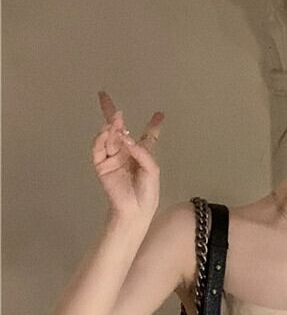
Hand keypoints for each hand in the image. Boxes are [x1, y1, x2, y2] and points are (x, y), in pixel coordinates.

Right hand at [90, 90, 164, 223]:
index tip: (159, 114)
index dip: (153, 125)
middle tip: (112, 104)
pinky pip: (98, 149)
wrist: (135, 210)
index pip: (148, 136)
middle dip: (115, 117)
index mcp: (142, 154)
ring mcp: (113, 158)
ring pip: (108, 137)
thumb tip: (127, 139)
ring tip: (115, 119)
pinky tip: (106, 132)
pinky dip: (101, 139)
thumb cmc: (147, 193)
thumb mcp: (152, 170)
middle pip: (119, 130)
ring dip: (110, 127)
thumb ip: (143, 152)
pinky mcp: (102, 165)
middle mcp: (126, 153)